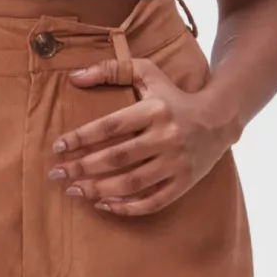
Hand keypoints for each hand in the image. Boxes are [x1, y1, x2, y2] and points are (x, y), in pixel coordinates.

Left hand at [46, 53, 234, 215]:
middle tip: (57, 173)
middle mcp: (166, 137)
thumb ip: (112, 69)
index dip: (82, 137)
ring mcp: (177, 163)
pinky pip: (153, 202)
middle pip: (117, 157)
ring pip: (132, 182)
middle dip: (83, 167)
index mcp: (155, 110)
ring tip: (74, 191)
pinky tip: (104, 205)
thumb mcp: (148, 72)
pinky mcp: (184, 182)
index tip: (58, 146)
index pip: (111, 126)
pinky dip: (128, 207)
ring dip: (99, 189)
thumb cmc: (174, 96)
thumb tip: (74, 77)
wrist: (219, 119)